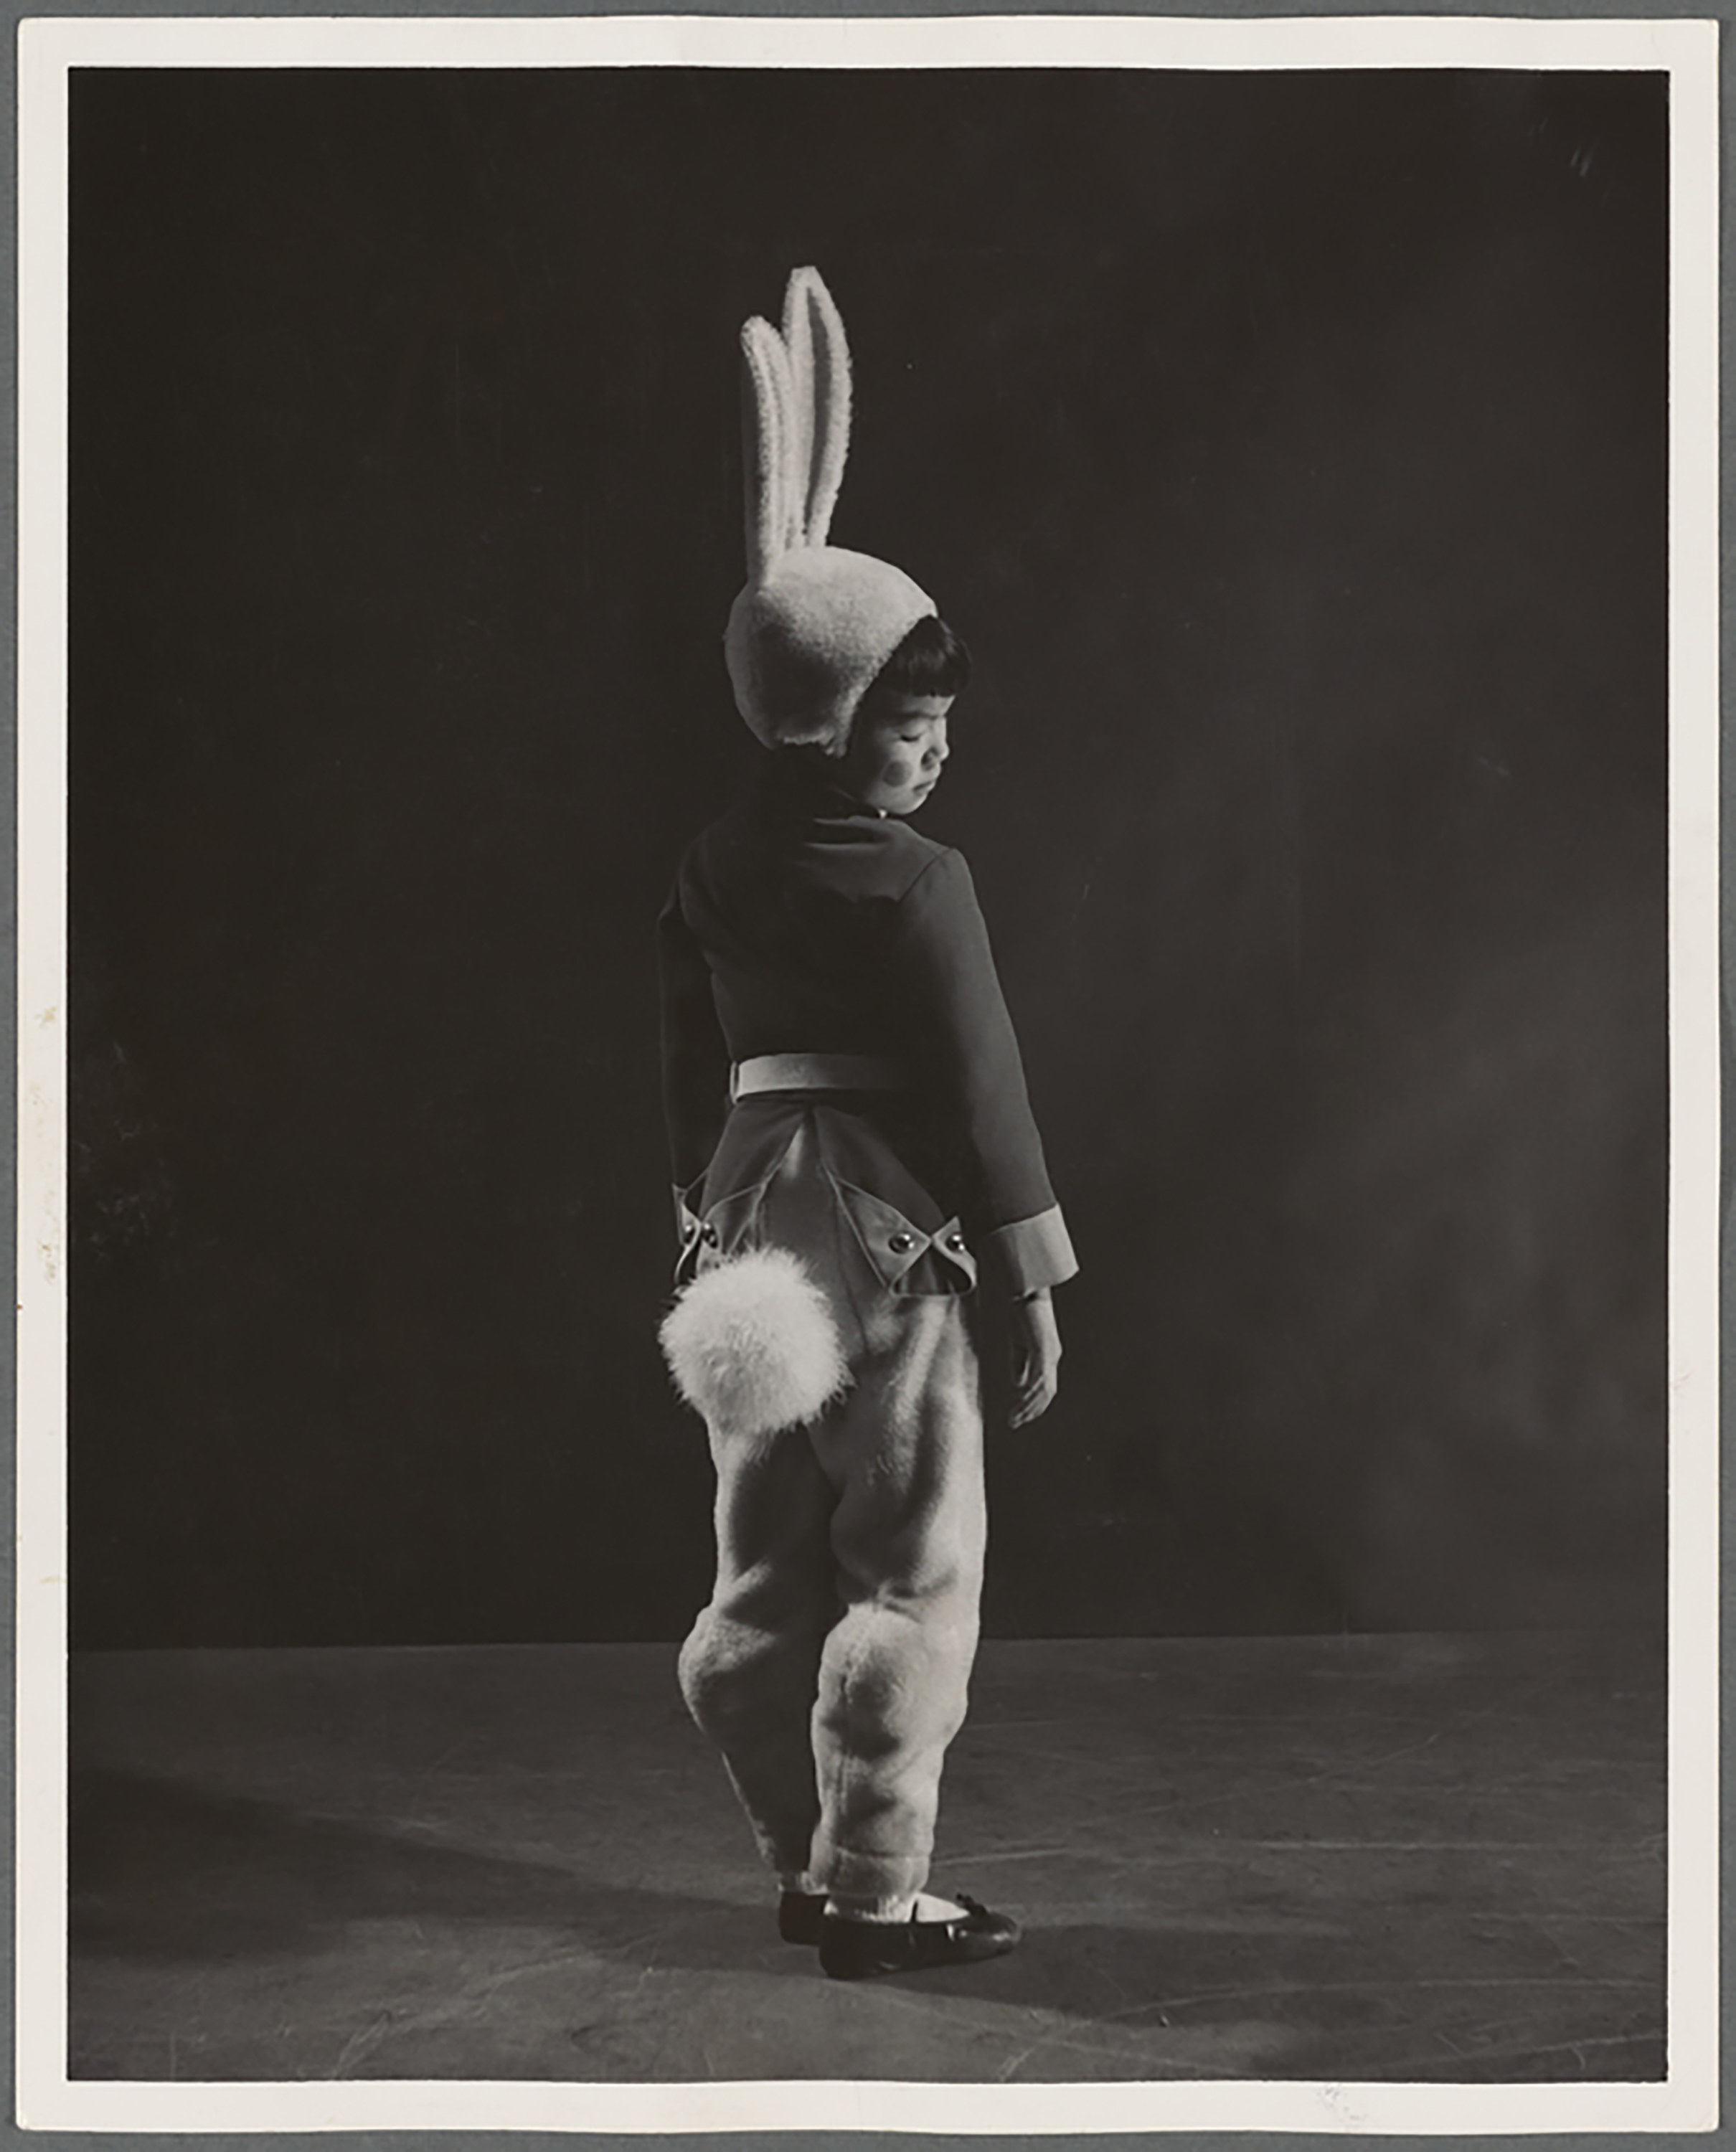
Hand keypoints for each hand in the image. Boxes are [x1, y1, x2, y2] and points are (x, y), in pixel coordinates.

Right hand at [1007, 1289, 1061, 1427]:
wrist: (1025, 1288)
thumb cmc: (1021, 1311)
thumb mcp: (1018, 1342)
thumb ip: (1020, 1363)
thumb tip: (1019, 1385)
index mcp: (1048, 1354)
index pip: (1044, 1386)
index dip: (1033, 1403)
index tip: (1018, 1416)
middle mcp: (1053, 1355)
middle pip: (1046, 1392)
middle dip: (1031, 1411)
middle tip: (1015, 1423)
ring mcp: (1050, 1353)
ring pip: (1043, 1389)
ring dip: (1029, 1406)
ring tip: (1015, 1419)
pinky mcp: (1043, 1349)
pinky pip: (1038, 1378)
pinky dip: (1028, 1393)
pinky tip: (1018, 1402)